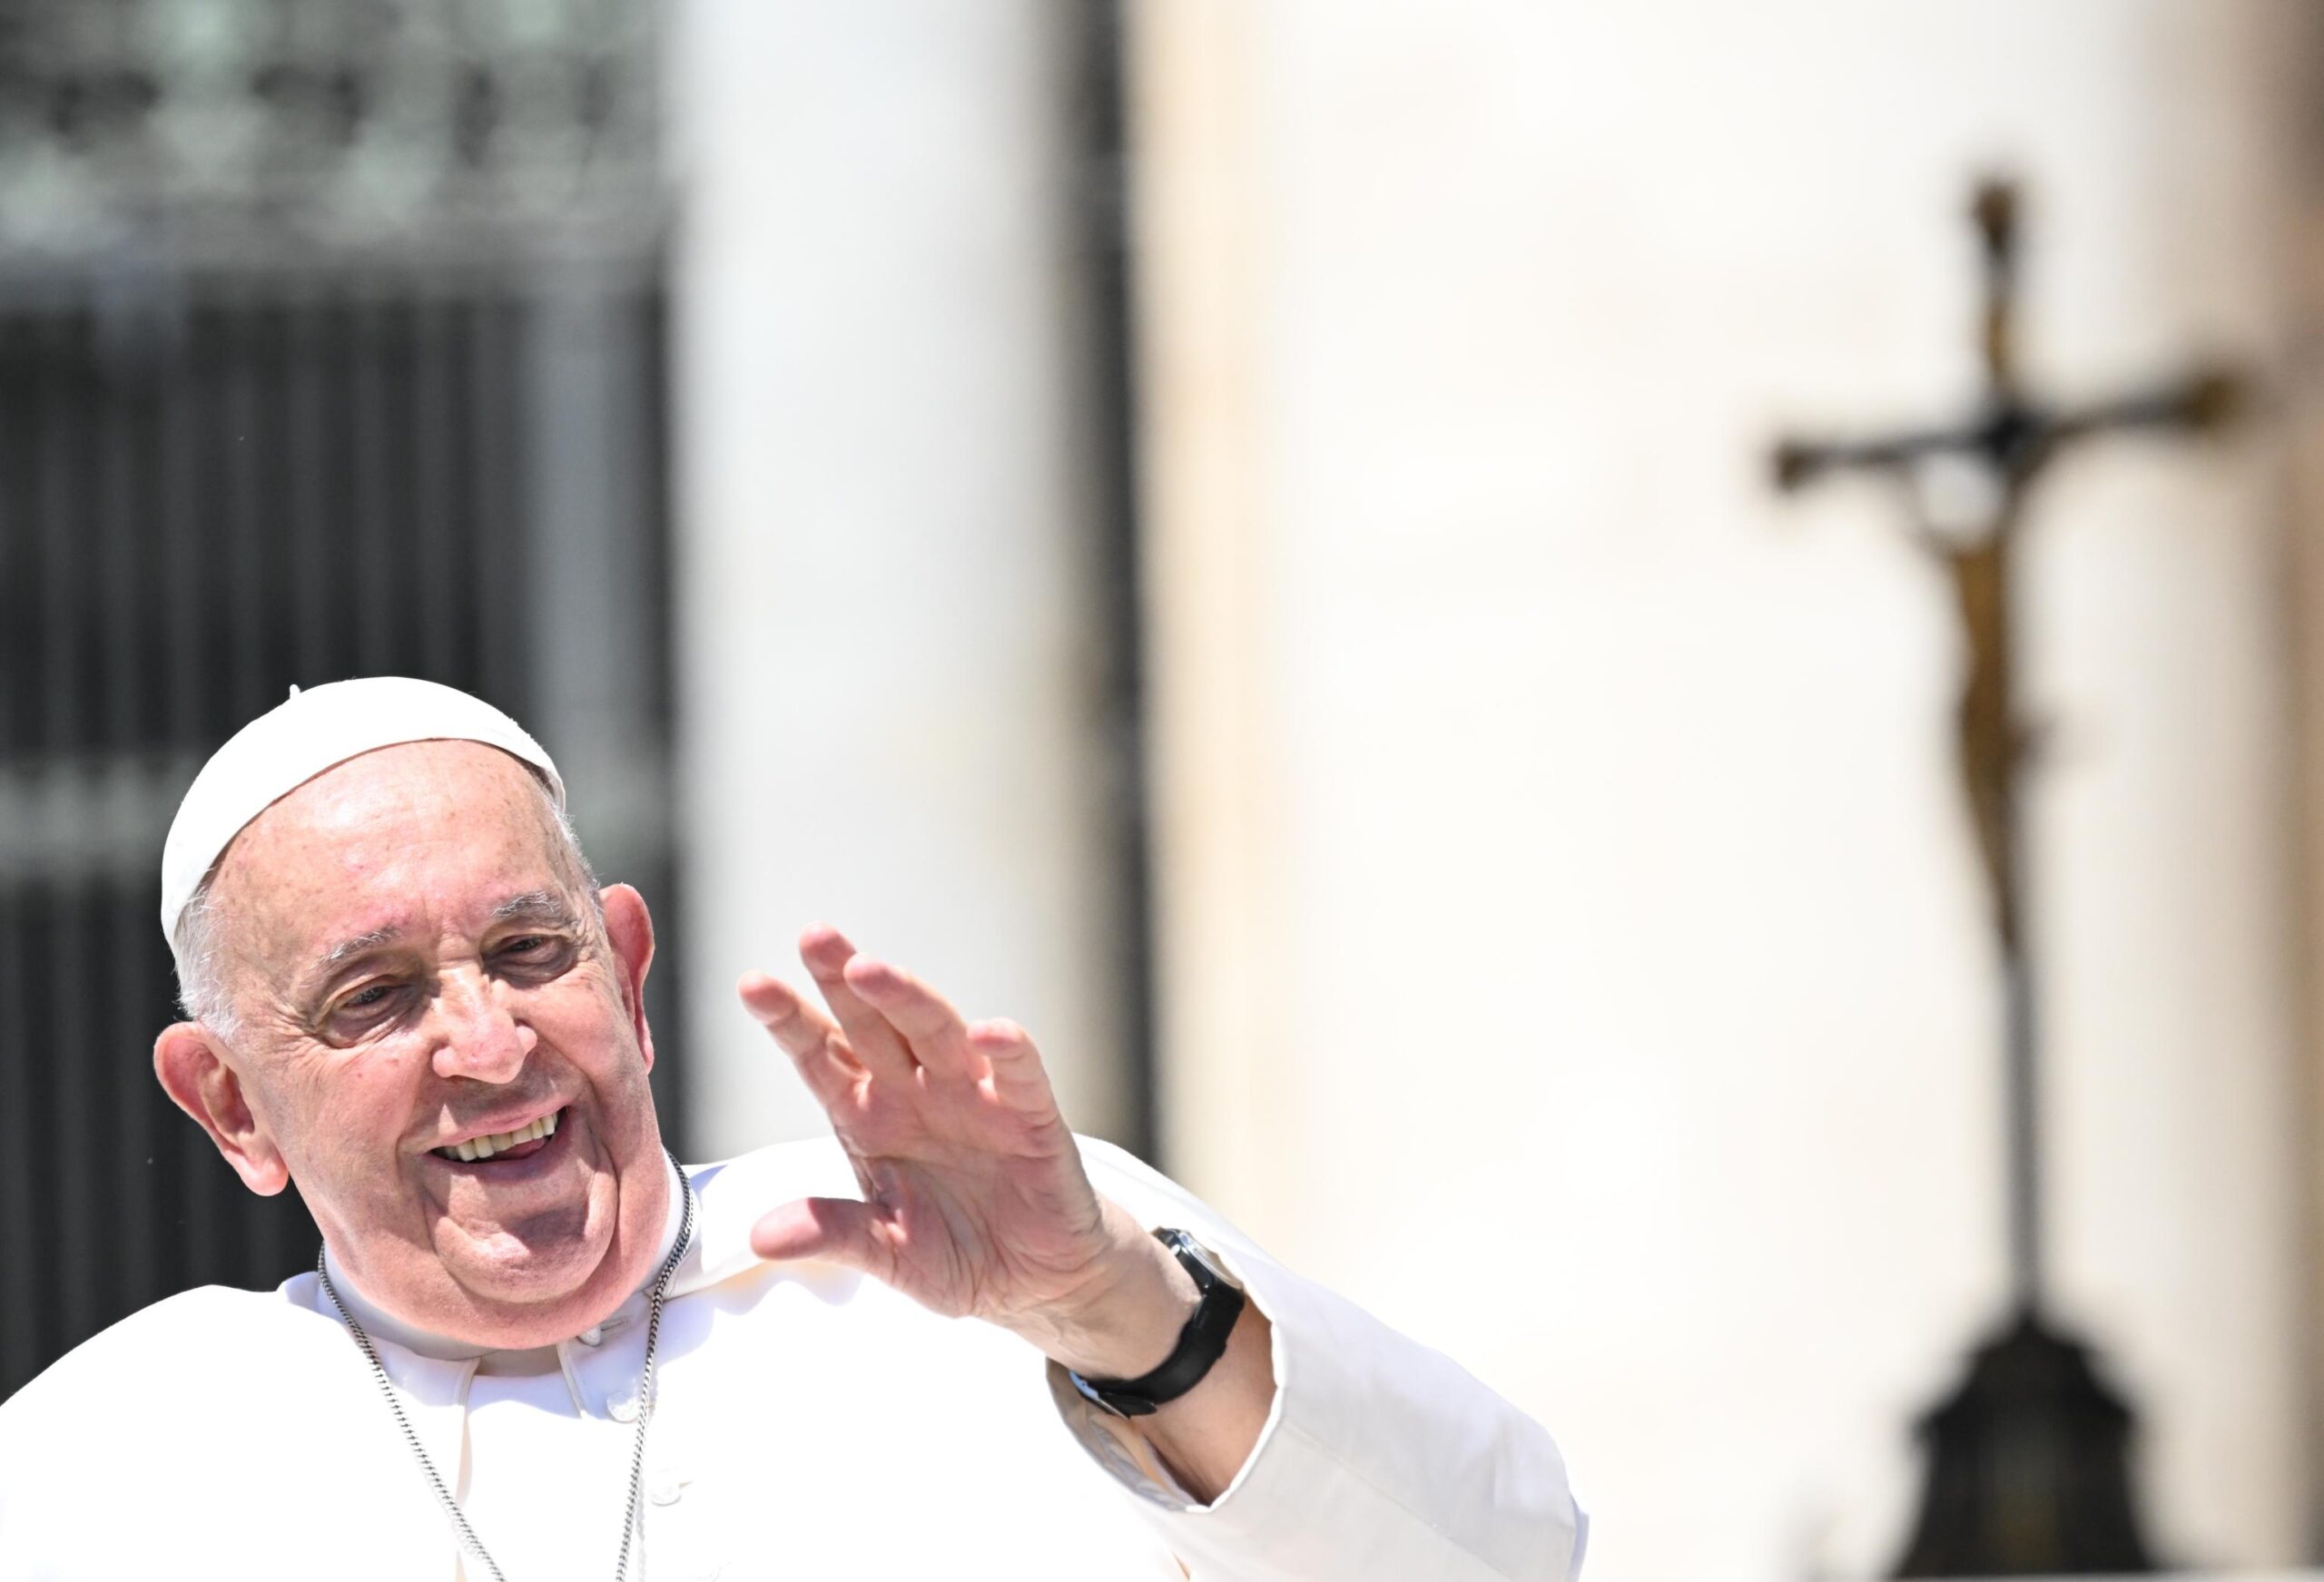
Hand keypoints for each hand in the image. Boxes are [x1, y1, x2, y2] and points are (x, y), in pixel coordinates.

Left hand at [740, 926, 1194, 1377]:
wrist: (1034, 1279)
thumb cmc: (954, 1252)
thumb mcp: (886, 1254)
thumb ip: (833, 1235)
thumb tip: (759, 1238)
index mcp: (870, 1116)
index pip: (822, 1056)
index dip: (790, 1021)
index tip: (752, 986)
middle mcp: (917, 1092)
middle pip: (872, 1024)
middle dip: (842, 980)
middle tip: (814, 937)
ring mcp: (974, 1098)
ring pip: (937, 1032)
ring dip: (906, 998)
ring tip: (869, 970)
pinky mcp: (1032, 1118)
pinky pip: (1019, 1075)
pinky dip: (1008, 1052)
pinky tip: (988, 1032)